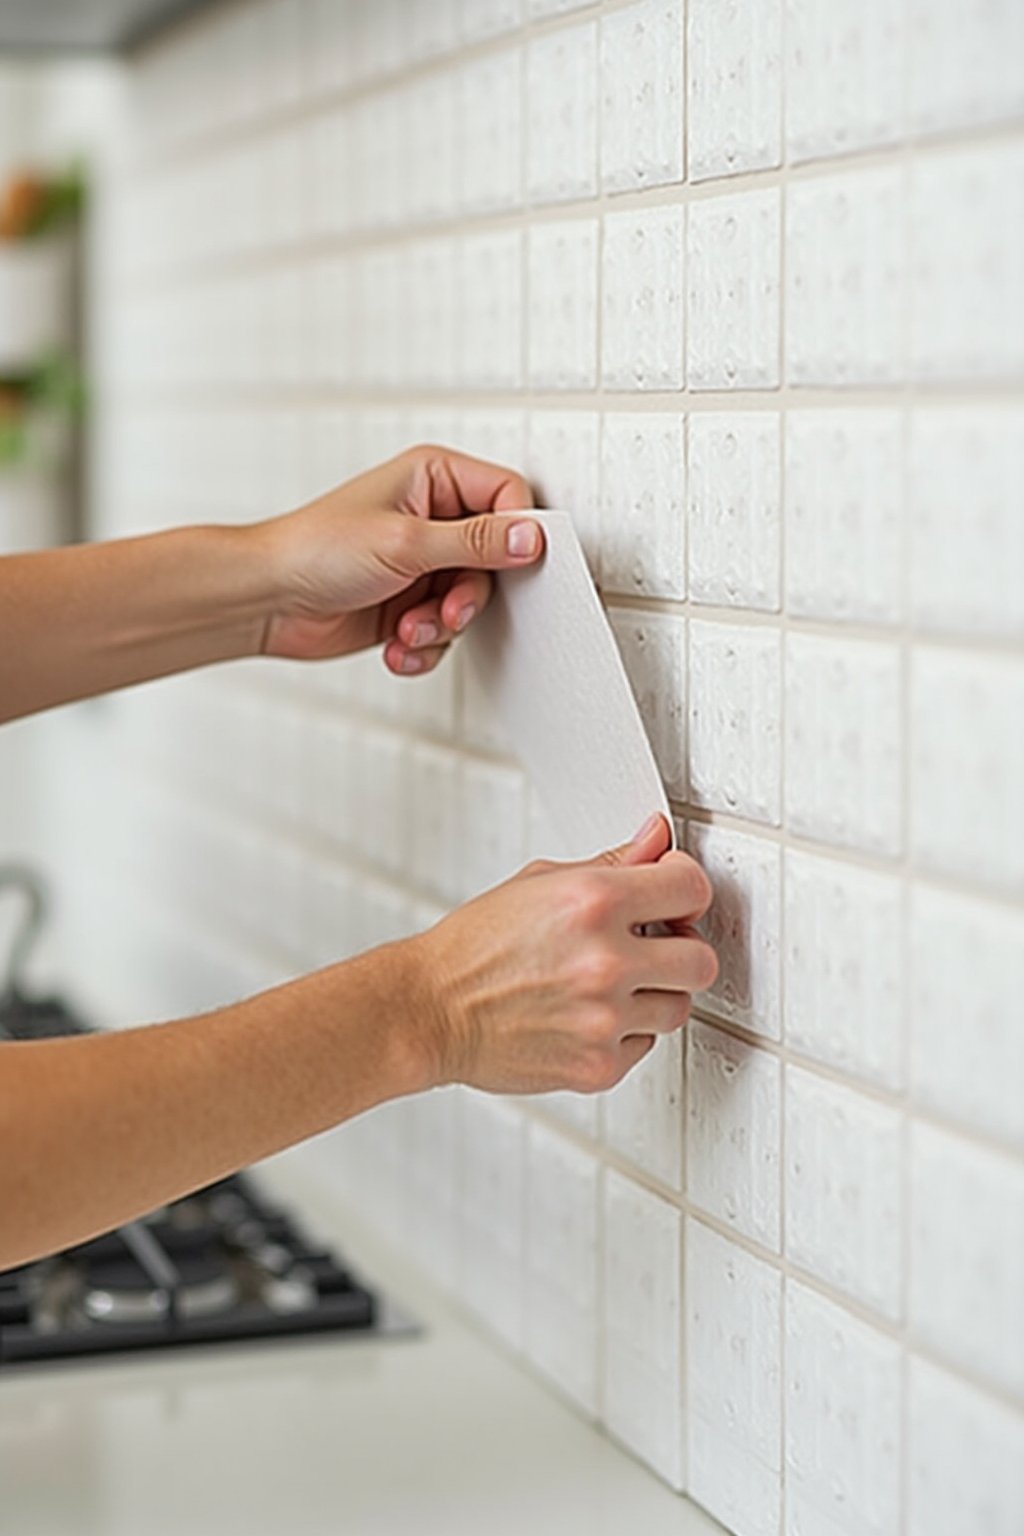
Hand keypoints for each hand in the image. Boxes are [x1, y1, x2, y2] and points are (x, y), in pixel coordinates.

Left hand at [256, 444, 541, 673]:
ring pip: (470, 601)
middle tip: (446, 610)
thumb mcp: (406, 542)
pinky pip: (445, 630)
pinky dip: (425, 645)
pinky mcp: (411, 603)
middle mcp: (433, 517)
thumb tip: (531, 536)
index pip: (507, 496)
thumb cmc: (314, 550)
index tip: (515, 565)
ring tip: (409, 628)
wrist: (266, 600)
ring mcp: (422, 563)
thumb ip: (476, 542)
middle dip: (468, 596)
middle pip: (495, 559)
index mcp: (434, 478)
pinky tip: (397, 645)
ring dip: (442, 625)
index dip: (518, 534)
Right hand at [407, 815, 717, 1095]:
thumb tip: (657, 838)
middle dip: (679, 950)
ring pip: (678, 1008)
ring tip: (608, 984)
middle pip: (700, 959)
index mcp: (593, 902)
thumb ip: (612, 862)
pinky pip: (644, 1045)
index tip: (671, 895)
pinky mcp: (598, 1065)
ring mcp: (605, 1018)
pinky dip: (624, 1033)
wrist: (429, 1011)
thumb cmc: (475, 947)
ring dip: (653, 995)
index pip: (691, 888)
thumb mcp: (539, 882)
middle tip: (649, 947)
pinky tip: (586, 1014)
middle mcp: (605, 961)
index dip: (684, 889)